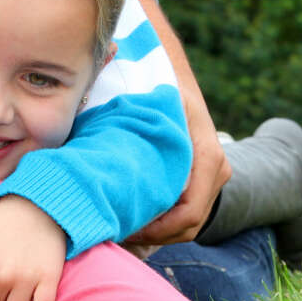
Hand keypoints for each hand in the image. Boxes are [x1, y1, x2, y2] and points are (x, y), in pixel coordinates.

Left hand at [125, 0, 231, 246]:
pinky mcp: (202, 175)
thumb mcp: (139, 103)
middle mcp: (215, 165)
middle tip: (113, 236)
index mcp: (204, 152)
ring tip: (117, 231)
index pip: (189, 212)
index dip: (155, 231)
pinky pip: (185, 209)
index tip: (122, 231)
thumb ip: (123, 129)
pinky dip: (159, 220)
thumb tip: (85, 158)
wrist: (167, 64)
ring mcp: (212, 172)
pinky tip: (129, 218)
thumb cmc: (149, 82)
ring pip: (187, 222)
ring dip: (154, 231)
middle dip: (151, 236)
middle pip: (188, 224)